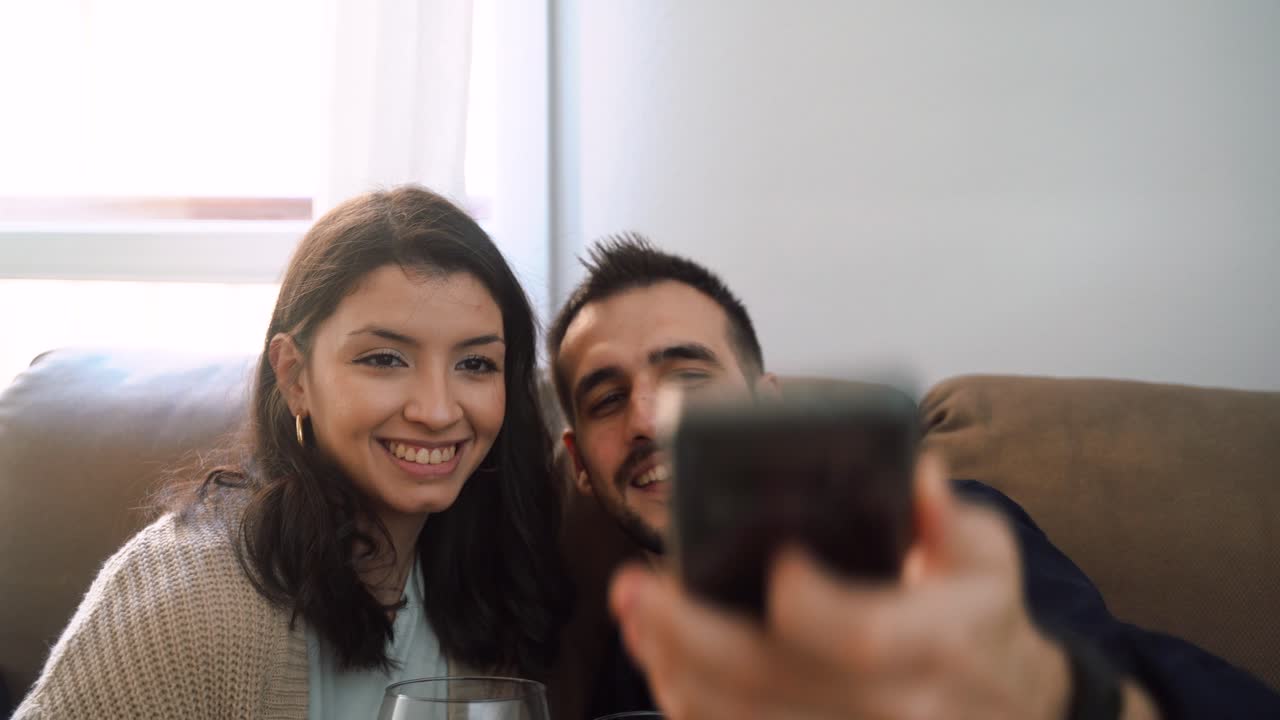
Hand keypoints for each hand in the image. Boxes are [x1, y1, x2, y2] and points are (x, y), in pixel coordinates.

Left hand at [609, 453, 1076, 719]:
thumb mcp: (988, 560)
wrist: (1006, 709)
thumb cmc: (982, 621)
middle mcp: (895, 710)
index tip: (772, 560)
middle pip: (772, 684)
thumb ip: (949, 519)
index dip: (806, 602)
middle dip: (690, 634)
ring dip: (676, 672)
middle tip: (634, 589)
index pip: (859, 637)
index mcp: (939, 645)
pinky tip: (665, 667)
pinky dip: (695, 708)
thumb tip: (916, 475)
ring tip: (636, 621)